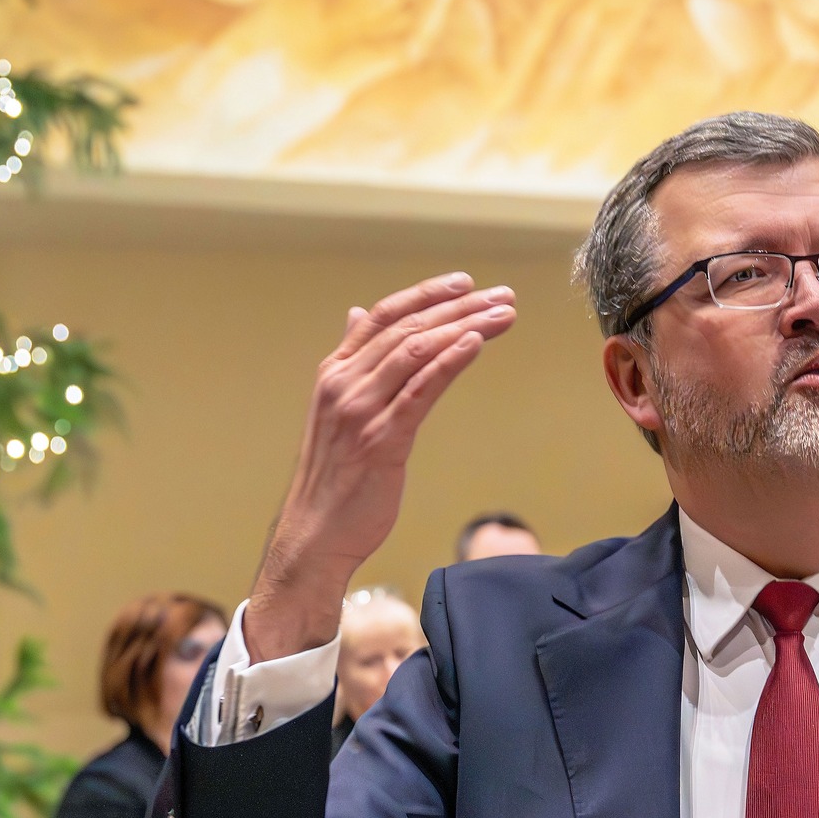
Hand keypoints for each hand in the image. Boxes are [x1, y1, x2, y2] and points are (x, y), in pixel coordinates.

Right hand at [248, 274, 516, 661]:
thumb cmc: (334, 479)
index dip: (425, 294)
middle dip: (459, 306)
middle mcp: (344, 383)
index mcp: (334, 373)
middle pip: (408, 328)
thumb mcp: (337, 410)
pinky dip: (450, 361)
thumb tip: (356, 315)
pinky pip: (421, 390)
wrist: (314, 534)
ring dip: (466, 326)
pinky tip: (476, 343)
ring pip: (417, 351)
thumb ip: (352, 362)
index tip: (465, 283)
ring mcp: (360, 410)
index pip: (383, 316)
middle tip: (502, 296)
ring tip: (503, 315)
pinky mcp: (382, 440)